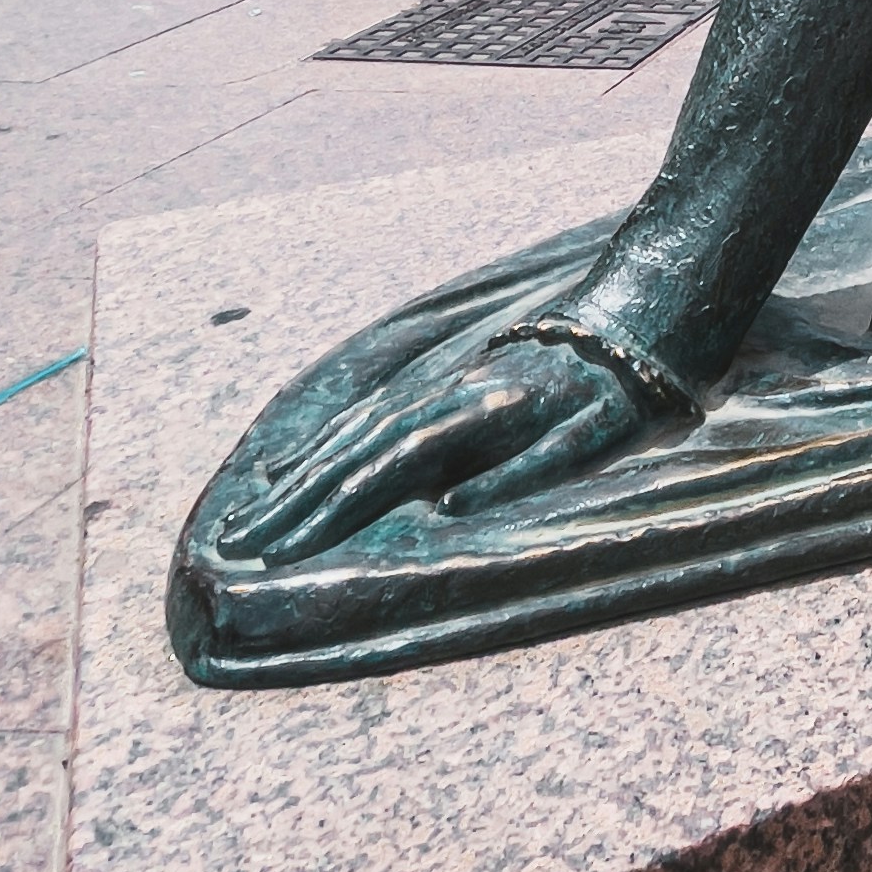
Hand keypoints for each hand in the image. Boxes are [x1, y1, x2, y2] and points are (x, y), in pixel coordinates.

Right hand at [225, 334, 646, 564]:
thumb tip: (450, 504)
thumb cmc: (621, 395)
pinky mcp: (439, 386)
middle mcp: (443, 395)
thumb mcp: (592, 439)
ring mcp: (436, 386)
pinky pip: (366, 419)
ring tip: (247, 520)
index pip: (382, 467)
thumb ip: (523, 472)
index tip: (275, 555)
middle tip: (234, 553)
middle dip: (291, 505)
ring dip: (297, 479)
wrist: (637, 315)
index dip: (325, 512)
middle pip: (352, 452)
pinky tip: (289, 468)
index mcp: (476, 412)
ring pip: (352, 434)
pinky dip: (322, 445)